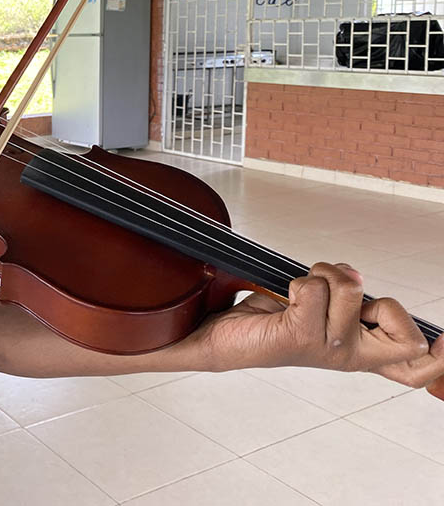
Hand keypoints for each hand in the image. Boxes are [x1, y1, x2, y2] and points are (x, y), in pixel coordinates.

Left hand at [185, 262, 443, 394]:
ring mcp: (328, 349)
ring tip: (299, 292)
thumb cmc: (268, 320)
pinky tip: (283, 301)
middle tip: (336, 298)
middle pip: (402, 327)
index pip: (416, 366)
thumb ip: (344, 294)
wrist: (220, 339)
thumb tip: (355, 276)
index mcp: (359, 352)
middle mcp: (349, 356)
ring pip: (349, 287)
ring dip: (321, 274)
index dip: (440, 356)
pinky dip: (296, 283)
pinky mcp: (300, 337)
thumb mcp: (318, 306)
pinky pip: (312, 288)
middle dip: (377, 298)